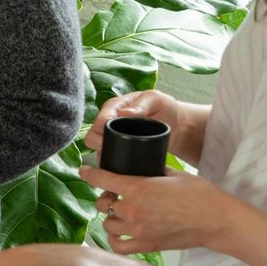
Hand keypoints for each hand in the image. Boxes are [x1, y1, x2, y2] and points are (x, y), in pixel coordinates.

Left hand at [78, 165, 248, 255]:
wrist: (217, 220)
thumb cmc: (200, 194)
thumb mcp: (173, 173)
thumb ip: (151, 170)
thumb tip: (139, 168)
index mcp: (138, 188)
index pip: (101, 179)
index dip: (89, 173)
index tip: (84, 170)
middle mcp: (134, 210)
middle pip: (103, 204)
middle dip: (106, 198)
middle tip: (115, 195)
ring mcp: (138, 230)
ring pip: (107, 224)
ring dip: (110, 218)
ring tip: (120, 214)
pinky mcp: (146, 246)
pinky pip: (117, 246)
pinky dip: (114, 239)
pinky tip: (119, 233)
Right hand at [85, 90, 203, 163]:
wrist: (174, 123)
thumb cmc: (163, 107)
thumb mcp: (155, 99)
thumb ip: (141, 104)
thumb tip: (124, 113)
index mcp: (114, 107)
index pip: (99, 120)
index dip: (103, 129)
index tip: (116, 134)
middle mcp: (108, 122)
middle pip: (92, 137)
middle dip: (101, 144)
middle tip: (118, 148)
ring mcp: (111, 137)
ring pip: (96, 150)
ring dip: (105, 155)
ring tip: (121, 158)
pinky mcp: (117, 149)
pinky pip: (106, 159)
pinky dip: (110, 164)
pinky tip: (121, 166)